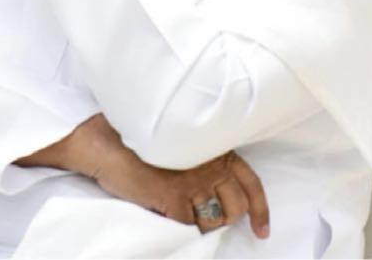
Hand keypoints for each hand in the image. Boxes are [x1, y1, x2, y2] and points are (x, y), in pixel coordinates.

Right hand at [96, 147, 269, 238]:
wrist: (110, 142)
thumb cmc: (142, 140)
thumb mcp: (183, 141)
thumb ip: (203, 156)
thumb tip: (216, 186)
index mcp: (216, 148)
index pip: (250, 182)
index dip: (260, 210)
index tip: (261, 230)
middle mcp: (210, 165)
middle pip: (236, 205)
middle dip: (228, 218)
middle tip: (214, 219)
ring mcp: (194, 183)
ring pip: (214, 220)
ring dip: (204, 223)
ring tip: (186, 212)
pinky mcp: (175, 199)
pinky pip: (189, 226)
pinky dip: (181, 225)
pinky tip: (168, 213)